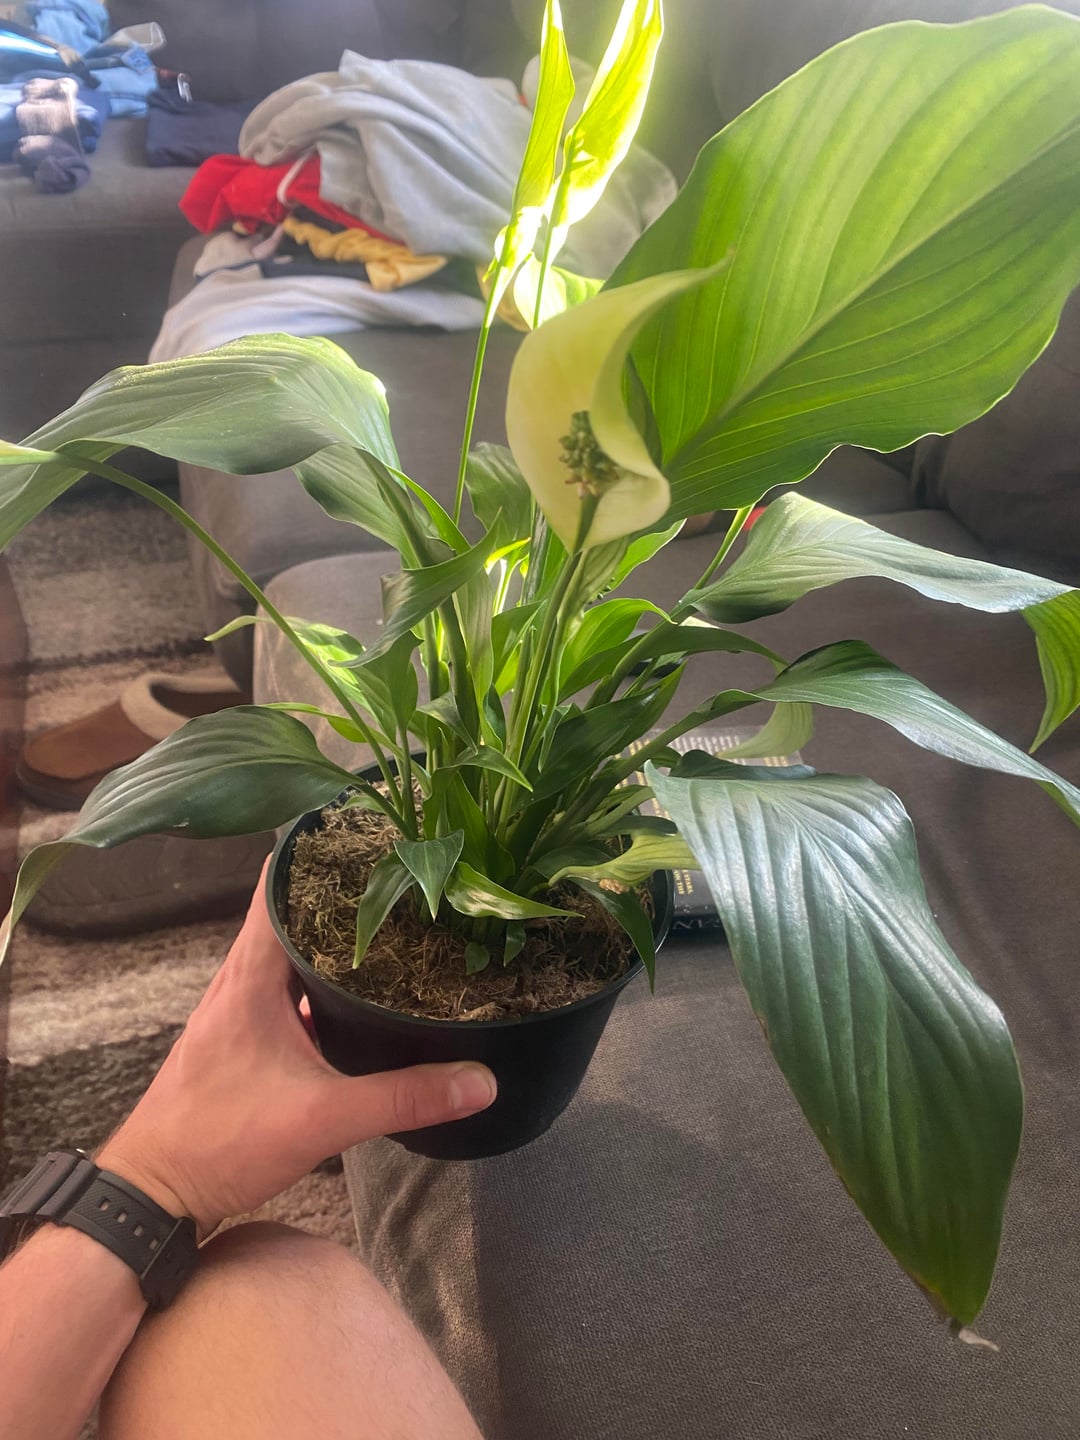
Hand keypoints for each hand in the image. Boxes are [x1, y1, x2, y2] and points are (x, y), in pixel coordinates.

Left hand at [96, 863, 495, 1235]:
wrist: (150, 1195)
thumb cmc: (218, 1143)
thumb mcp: (321, 1119)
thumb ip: (403, 1098)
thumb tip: (480, 1080)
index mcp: (251, 975)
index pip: (280, 884)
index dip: (321, 852)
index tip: (370, 832)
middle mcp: (240, 979)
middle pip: (294, 912)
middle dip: (345, 892)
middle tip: (405, 873)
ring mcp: (239, 1009)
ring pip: (292, 953)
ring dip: (333, 938)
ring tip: (395, 922)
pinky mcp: (243, 1038)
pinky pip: (288, 988)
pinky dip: (322, 980)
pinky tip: (360, 994)